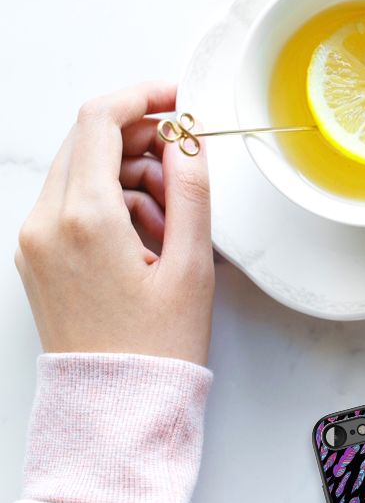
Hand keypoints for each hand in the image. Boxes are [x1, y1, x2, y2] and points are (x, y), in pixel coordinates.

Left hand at [15, 82, 213, 365]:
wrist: (117, 406)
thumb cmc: (156, 348)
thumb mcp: (191, 266)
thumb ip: (192, 192)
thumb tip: (188, 141)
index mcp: (85, 219)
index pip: (100, 121)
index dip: (143, 97)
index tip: (177, 99)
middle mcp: (46, 223)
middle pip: (88, 142)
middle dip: (141, 141)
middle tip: (185, 168)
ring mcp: (35, 240)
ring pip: (81, 172)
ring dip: (129, 176)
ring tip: (173, 222)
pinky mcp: (37, 257)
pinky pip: (72, 204)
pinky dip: (111, 204)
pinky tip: (148, 239)